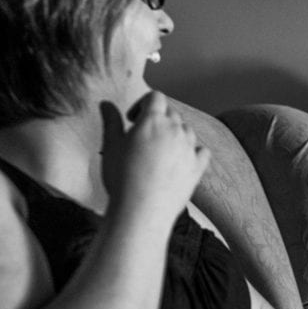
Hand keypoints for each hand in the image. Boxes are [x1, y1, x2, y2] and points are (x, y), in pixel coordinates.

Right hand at [100, 92, 209, 222]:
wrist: (141, 211)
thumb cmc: (122, 178)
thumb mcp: (111, 146)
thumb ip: (111, 121)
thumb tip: (106, 104)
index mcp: (153, 120)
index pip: (155, 97)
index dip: (142, 104)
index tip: (132, 119)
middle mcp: (176, 130)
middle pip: (171, 113)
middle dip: (157, 120)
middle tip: (142, 138)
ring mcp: (189, 148)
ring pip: (186, 130)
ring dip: (174, 134)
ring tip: (158, 151)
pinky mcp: (197, 168)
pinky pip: (201, 151)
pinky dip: (193, 151)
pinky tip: (180, 160)